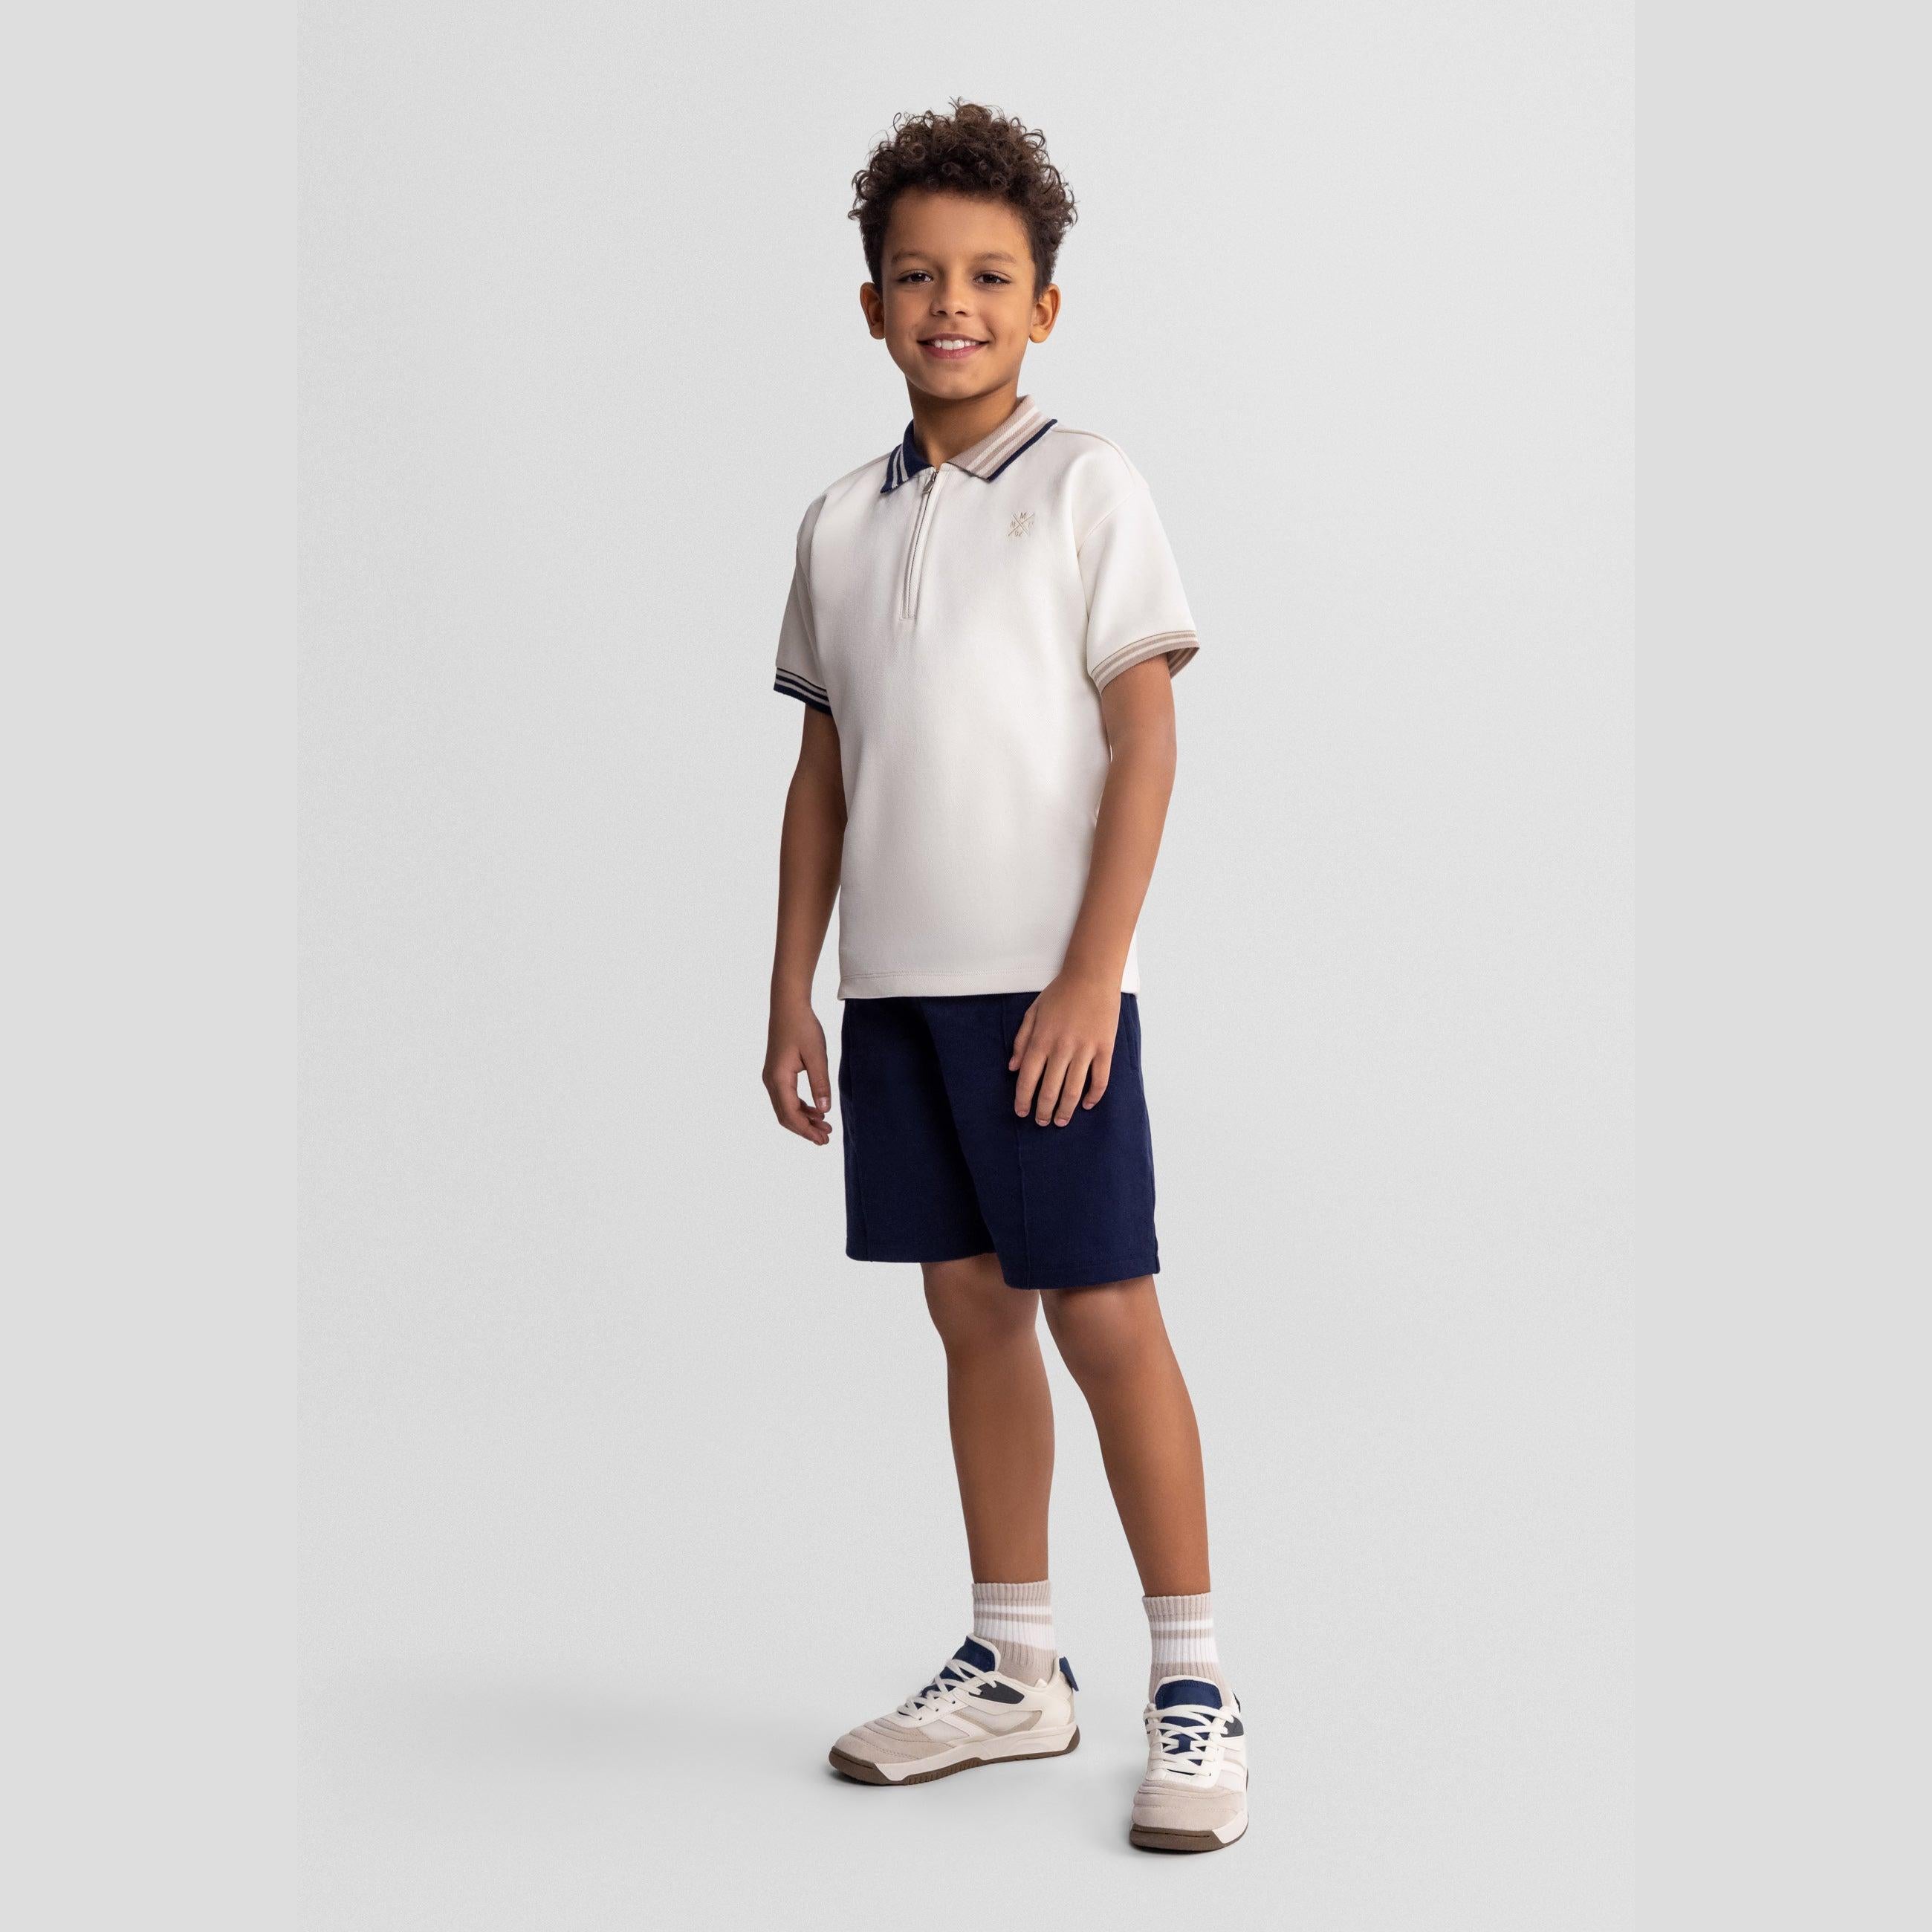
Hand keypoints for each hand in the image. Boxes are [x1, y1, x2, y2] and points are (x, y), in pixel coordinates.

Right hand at [764, 998, 831, 1144]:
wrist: (788, 1006)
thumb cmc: (803, 1027)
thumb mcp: (817, 1056)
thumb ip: (820, 1084)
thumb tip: (824, 1111)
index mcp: (779, 1079)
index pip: (791, 1114)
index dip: (807, 1130)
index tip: (824, 1139)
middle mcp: (770, 1081)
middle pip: (785, 1116)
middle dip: (805, 1129)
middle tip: (826, 1138)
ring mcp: (771, 1078)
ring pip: (785, 1108)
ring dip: (804, 1119)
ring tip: (825, 1126)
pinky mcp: (776, 1073)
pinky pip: (786, 1098)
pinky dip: (800, 1108)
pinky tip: (816, 1111)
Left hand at [1009, 974, 1119, 1124]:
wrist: (1091, 976)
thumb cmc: (1060, 993)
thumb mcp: (1032, 1012)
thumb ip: (1021, 1041)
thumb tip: (1012, 1067)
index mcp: (1041, 1040)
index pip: (1027, 1078)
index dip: (1023, 1099)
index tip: (1021, 1112)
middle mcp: (1061, 1048)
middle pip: (1049, 1090)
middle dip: (1043, 1111)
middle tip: (1041, 1121)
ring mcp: (1085, 1050)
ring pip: (1073, 1090)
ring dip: (1065, 1110)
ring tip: (1060, 1121)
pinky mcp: (1105, 1048)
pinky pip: (1100, 1080)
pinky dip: (1093, 1096)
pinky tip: (1086, 1105)